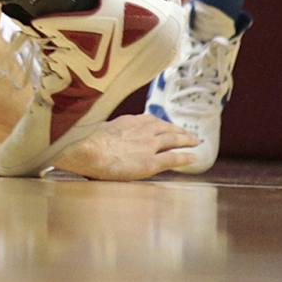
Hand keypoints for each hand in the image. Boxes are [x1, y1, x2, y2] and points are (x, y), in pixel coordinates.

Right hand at [51, 114, 199, 181]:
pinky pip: (173, 158)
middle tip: (187, 133)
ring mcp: (148, 145)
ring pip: (173, 140)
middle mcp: (141, 130)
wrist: (88, 151)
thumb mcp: (99, 130)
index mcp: (128, 121)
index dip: (160, 123)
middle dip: (178, 130)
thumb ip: (109, 132)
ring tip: (195, 141)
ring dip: (186, 140)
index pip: (149, 120)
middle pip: (165, 128)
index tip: (165, 124)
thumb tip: (104, 136)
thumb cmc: (86, 143)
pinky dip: (185, 157)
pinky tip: (194, 158)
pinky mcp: (151, 162)